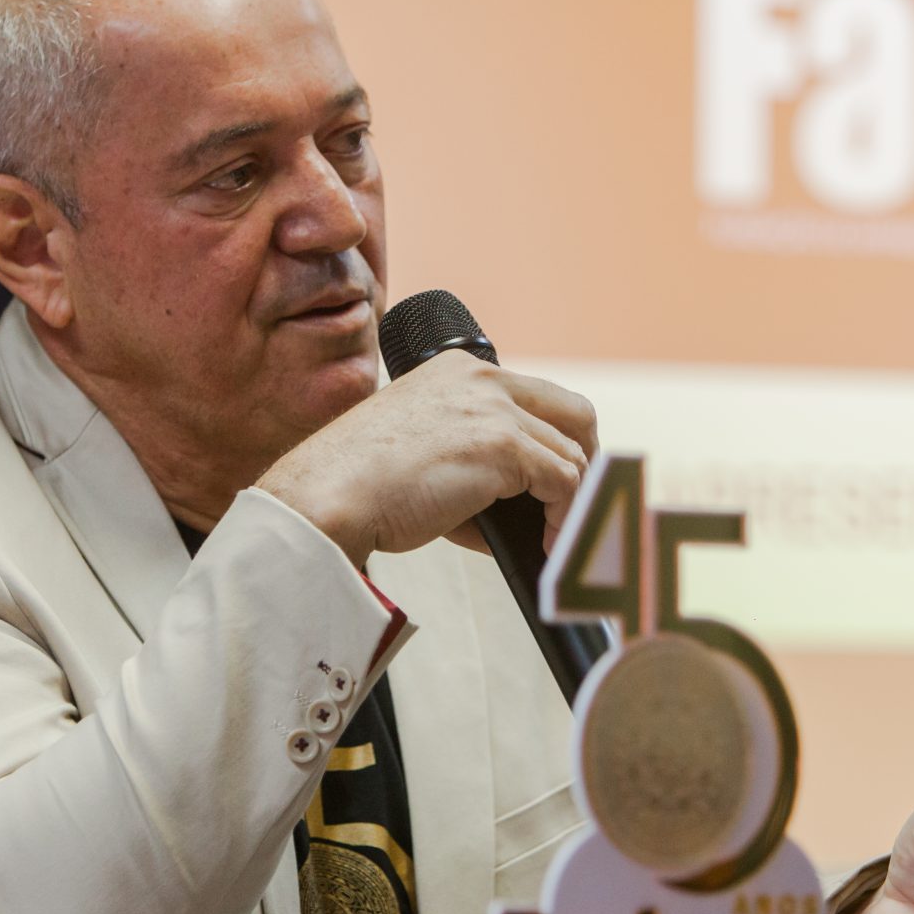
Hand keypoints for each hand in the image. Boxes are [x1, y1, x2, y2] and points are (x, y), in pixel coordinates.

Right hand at [257, 351, 597, 565]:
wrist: (328, 494)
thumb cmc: (360, 482)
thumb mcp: (422, 449)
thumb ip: (473, 459)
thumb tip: (524, 508)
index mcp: (457, 370)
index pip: (534, 396)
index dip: (554, 440)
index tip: (555, 478)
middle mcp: (482, 378)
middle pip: (573, 412)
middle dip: (585, 458)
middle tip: (576, 503)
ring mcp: (495, 410)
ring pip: (573, 455)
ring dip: (572, 503)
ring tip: (556, 538)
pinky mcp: (504, 447)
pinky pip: (565, 483)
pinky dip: (565, 518)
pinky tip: (548, 543)